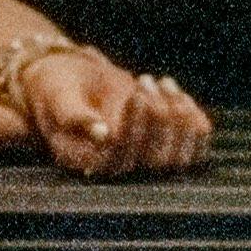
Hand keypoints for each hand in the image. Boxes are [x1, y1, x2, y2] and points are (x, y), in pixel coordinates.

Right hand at [18, 45, 211, 176]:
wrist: (75, 81)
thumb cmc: (59, 87)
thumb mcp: (58, 95)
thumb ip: (73, 114)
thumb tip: (101, 134)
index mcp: (83, 161)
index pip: (118, 161)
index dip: (135, 129)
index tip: (135, 93)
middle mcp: (114, 168)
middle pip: (154, 162)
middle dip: (159, 118)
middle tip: (144, 81)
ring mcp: (141, 161)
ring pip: (177, 159)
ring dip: (179, 118)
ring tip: (161, 82)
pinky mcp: (163, 149)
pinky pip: (193, 149)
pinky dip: (193, 119)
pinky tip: (174, 91)